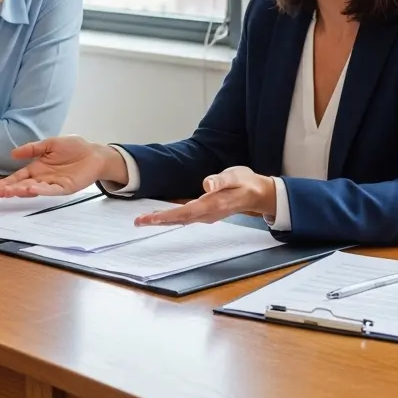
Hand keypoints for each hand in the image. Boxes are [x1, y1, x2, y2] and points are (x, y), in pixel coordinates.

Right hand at [0, 135, 125, 197]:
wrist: (94, 153)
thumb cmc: (73, 148)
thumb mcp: (49, 144)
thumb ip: (32, 149)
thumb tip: (13, 153)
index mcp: (38, 168)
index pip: (19, 177)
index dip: (7, 182)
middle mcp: (43, 178)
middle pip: (23, 186)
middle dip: (9, 190)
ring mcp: (53, 184)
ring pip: (34, 190)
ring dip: (21, 192)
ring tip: (8, 192)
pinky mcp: (64, 188)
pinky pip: (50, 190)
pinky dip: (40, 190)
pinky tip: (31, 189)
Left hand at [133, 167, 276, 225]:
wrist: (259, 194)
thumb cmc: (246, 183)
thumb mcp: (236, 176)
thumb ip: (221, 180)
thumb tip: (207, 184)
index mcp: (212, 205)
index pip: (185, 213)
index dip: (166, 216)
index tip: (150, 218)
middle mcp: (207, 213)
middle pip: (179, 219)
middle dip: (158, 220)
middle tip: (138, 221)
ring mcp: (206, 215)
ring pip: (180, 219)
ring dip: (162, 220)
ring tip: (143, 220)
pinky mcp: (205, 212)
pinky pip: (185, 217)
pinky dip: (170, 217)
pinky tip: (160, 216)